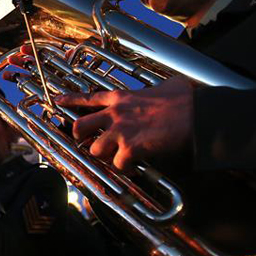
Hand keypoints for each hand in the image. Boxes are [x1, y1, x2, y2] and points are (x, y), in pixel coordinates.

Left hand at [55, 76, 194, 171]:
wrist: (197, 114)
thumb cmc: (186, 99)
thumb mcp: (165, 85)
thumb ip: (154, 90)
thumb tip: (166, 89)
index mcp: (121, 97)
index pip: (88, 98)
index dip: (70, 101)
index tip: (57, 102)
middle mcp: (115, 113)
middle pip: (80, 126)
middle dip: (81, 137)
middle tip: (88, 142)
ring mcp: (121, 131)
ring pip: (95, 150)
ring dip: (106, 156)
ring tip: (118, 157)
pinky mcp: (131, 148)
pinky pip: (118, 165)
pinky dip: (125, 169)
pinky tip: (135, 168)